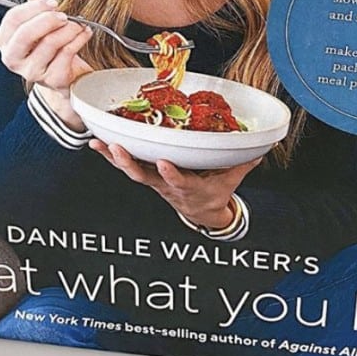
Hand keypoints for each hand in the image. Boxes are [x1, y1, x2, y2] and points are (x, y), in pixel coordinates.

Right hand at [0, 0, 92, 124]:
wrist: (66, 76)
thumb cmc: (50, 47)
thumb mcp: (40, 26)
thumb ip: (35, 9)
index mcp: (5, 41)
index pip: (13, 19)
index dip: (34, 7)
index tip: (52, 2)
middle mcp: (13, 59)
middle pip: (25, 33)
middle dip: (48, 19)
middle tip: (64, 15)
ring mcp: (31, 72)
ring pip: (50, 43)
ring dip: (69, 28)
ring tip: (79, 24)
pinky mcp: (51, 79)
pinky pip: (67, 53)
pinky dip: (79, 38)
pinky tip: (85, 32)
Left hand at [91, 140, 261, 229]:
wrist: (200, 212)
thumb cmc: (213, 192)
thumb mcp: (229, 181)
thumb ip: (242, 164)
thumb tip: (260, 148)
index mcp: (187, 187)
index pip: (178, 181)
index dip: (170, 174)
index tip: (164, 162)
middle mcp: (165, 185)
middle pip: (144, 176)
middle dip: (129, 164)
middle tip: (116, 149)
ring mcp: (152, 181)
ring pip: (130, 170)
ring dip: (113, 158)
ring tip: (98, 143)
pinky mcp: (145, 174)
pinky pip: (124, 165)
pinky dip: (109, 155)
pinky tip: (96, 143)